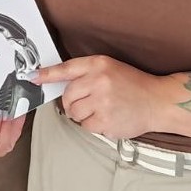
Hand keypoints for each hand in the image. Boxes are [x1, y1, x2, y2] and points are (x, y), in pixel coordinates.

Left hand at [36, 55, 164, 139]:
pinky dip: (93, 125)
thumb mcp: (110, 69)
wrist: (157, 101)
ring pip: (74, 113)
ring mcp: (102, 102)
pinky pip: (86, 126)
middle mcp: (99, 81)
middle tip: (89, 102)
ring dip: (82, 115)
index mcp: (99, 64)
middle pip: (67, 96)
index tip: (33, 77)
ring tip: (101, 110)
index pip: (66, 68)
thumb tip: (61, 84)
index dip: (47, 74)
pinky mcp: (105, 121)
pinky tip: (107, 118)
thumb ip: (87, 73)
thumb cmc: (133, 85)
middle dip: (73, 103)